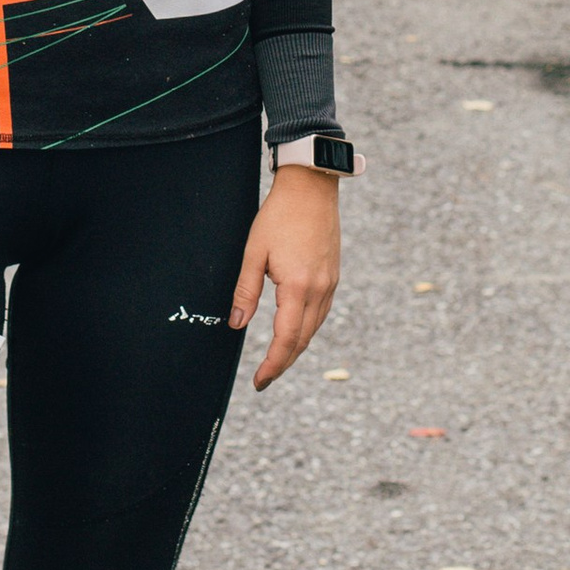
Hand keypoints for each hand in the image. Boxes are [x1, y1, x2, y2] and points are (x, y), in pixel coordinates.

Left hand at [229, 166, 340, 389]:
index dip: (273, 364)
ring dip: (296, 348)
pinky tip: (295, 331)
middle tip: (264, 379)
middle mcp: (319, 290)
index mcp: (297, 287)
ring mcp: (330, 283)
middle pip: (303, 339)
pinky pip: (320, 312)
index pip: (285, 338)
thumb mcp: (254, 252)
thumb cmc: (279, 216)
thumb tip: (236, 324)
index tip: (259, 381)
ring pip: (314, 328)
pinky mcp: (332, 275)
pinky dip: (306, 329)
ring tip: (276, 360)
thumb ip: (246, 291)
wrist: (312, 187)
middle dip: (283, 362)